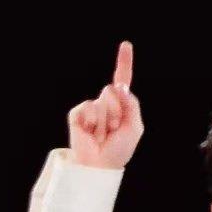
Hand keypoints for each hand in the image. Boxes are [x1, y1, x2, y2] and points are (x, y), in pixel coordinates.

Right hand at [67, 40, 144, 168]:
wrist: (100, 166)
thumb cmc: (118, 150)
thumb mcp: (134, 127)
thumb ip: (132, 104)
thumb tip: (120, 86)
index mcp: (120, 106)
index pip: (122, 80)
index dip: (124, 63)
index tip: (126, 45)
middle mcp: (105, 104)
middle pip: (113, 90)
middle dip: (117, 110)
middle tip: (113, 129)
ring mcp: (90, 109)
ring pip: (102, 101)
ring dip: (106, 120)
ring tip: (102, 135)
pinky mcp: (77, 115)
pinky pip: (87, 108)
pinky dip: (92, 122)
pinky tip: (91, 134)